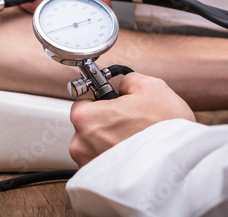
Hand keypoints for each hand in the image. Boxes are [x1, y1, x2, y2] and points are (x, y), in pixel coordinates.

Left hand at [69, 73, 195, 167]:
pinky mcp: (98, 184)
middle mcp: (80, 144)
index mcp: (85, 118)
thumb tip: (123, 83)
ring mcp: (88, 165)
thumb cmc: (165, 128)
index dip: (101, 103)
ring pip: (93, 148)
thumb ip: (128, 80)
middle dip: (105, 125)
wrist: (183, 165)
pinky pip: (102, 166)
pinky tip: (133, 157)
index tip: (114, 107)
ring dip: (108, 144)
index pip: (83, 104)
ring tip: (134, 142)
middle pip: (87, 128)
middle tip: (129, 125)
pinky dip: (114, 162)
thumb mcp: (150, 87)